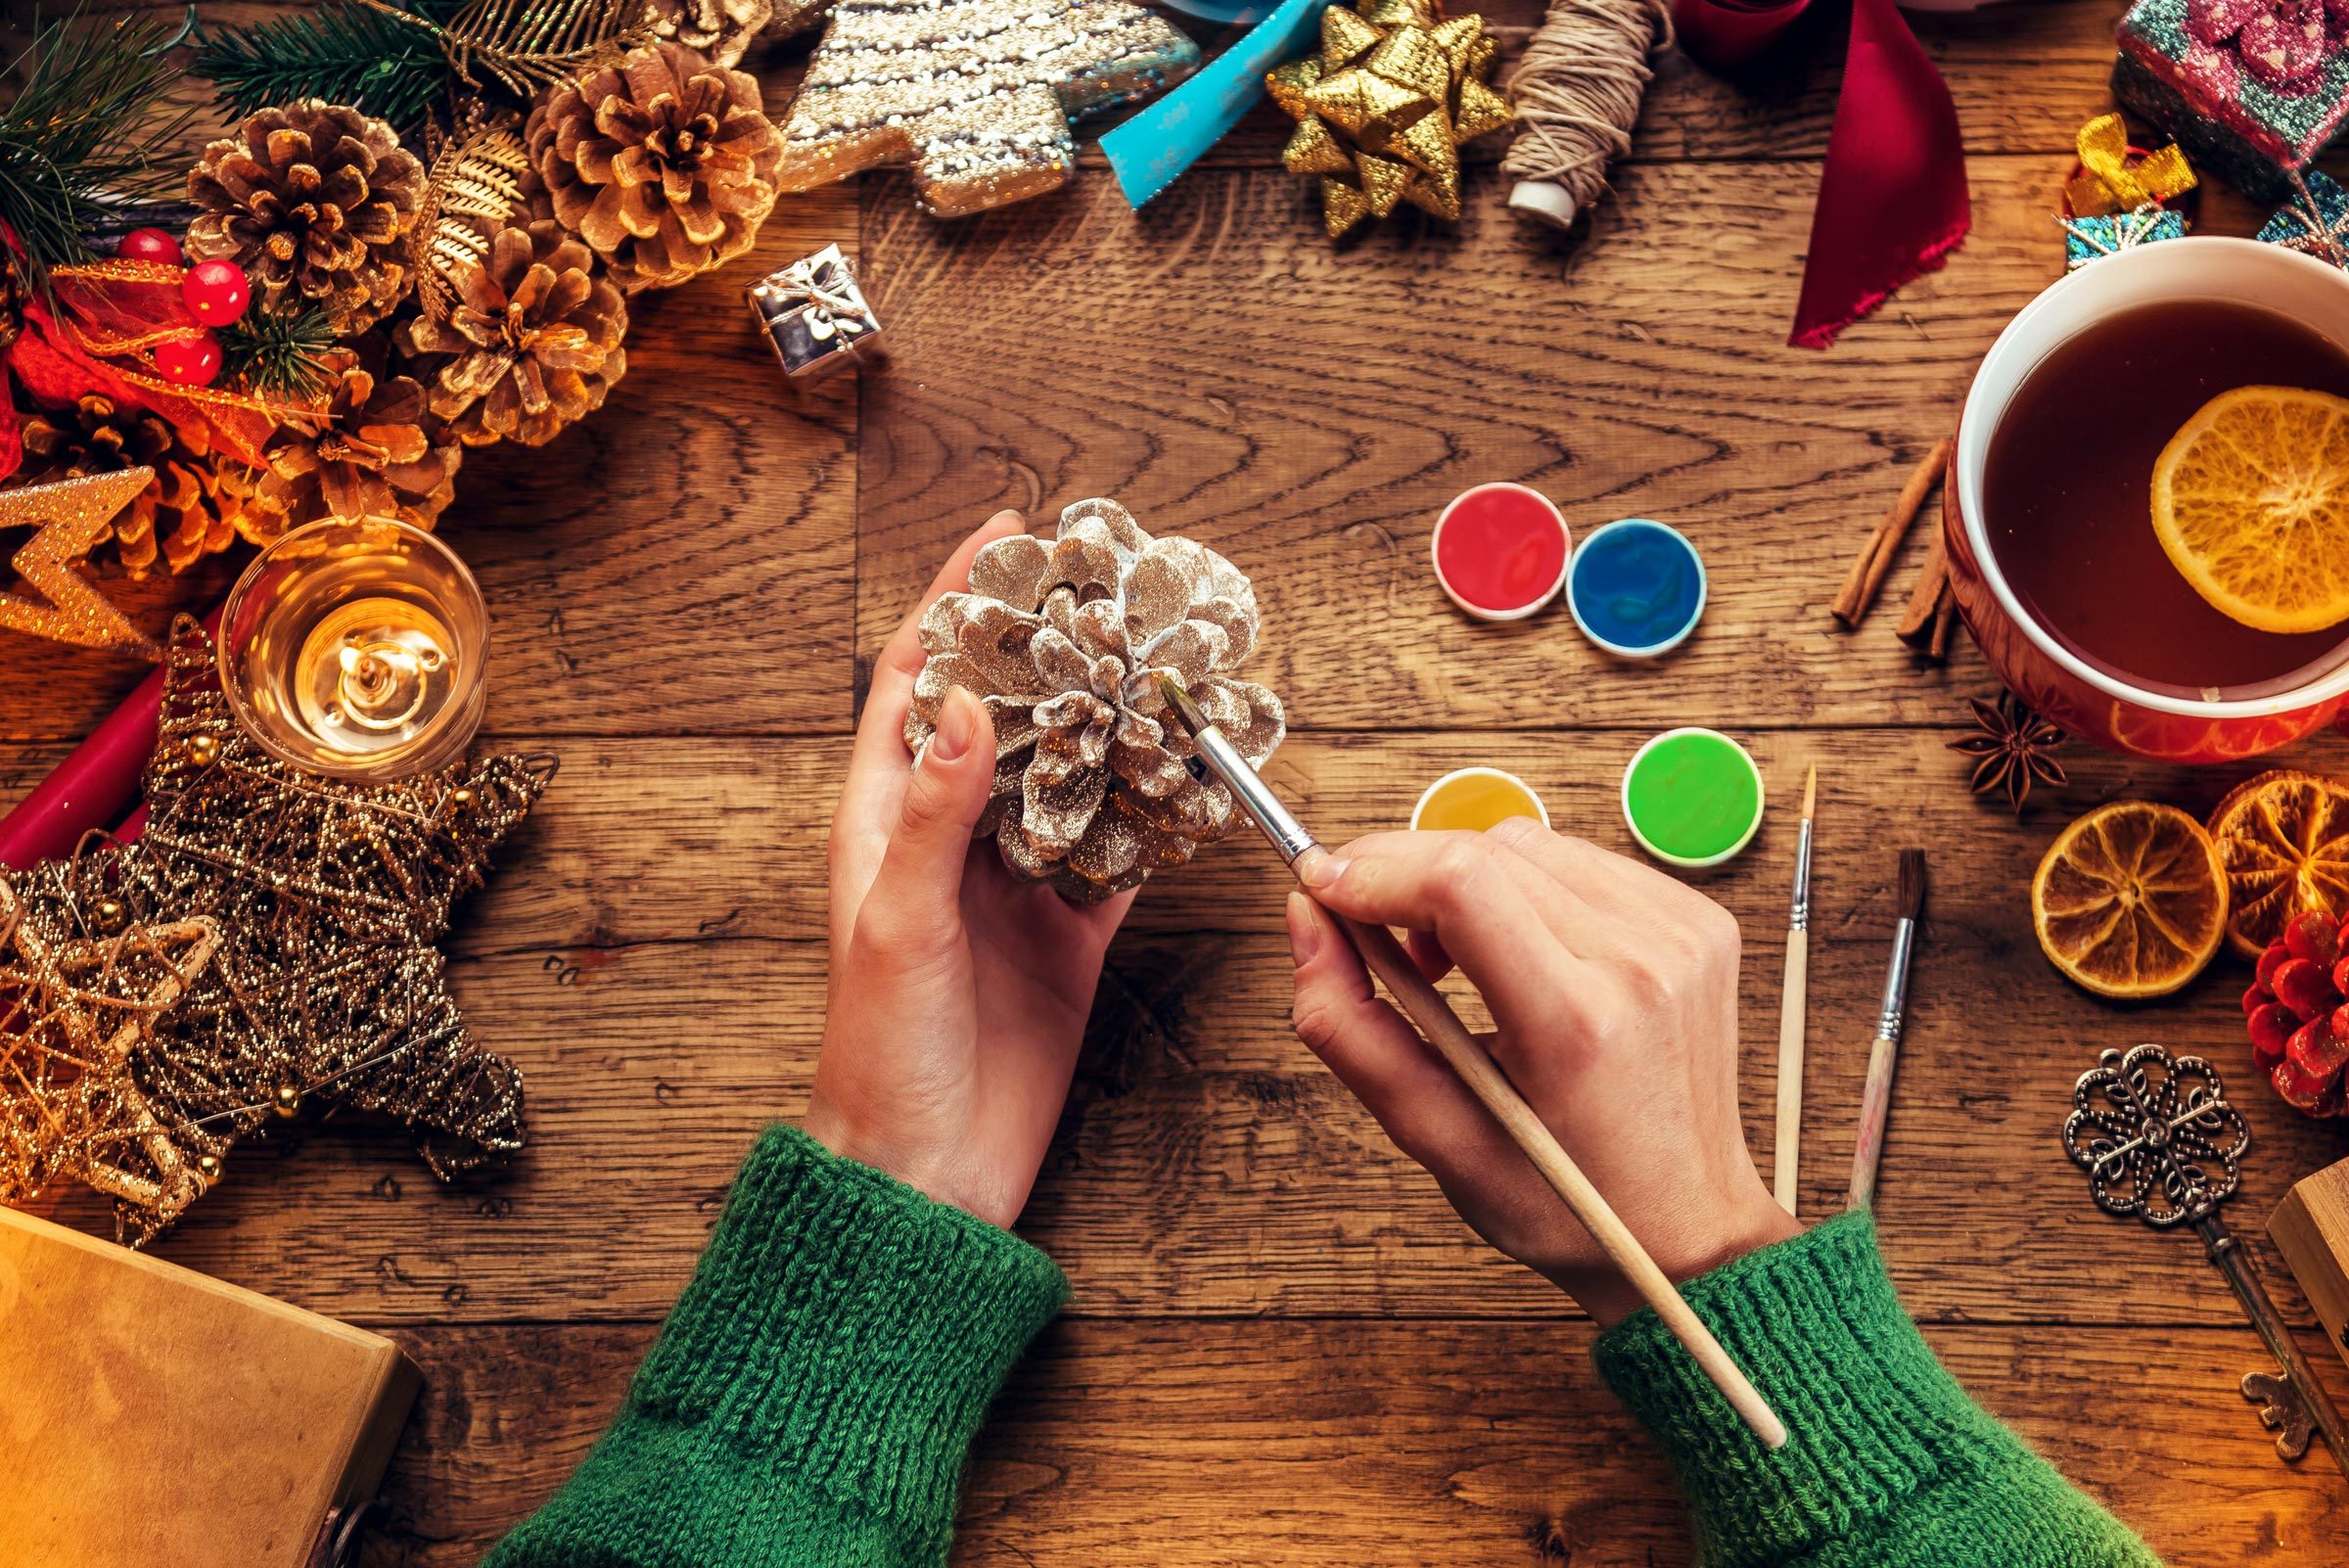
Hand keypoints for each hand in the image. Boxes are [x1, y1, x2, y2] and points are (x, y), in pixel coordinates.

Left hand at [806, 511, 1134, 1228]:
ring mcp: (1014, 885)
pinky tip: (1189, 780)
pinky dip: (1153, 819)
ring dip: (1111, 723)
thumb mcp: (897, 924)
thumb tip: (964, 703)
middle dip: (1051, 644)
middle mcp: (950, 840)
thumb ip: (932, 817)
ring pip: (1071, 776)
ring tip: (1161, 660)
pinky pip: (1119, 859)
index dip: (955, 603)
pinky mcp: (1069, 937)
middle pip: (1006, 711)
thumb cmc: (882, 1054)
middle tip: (1110, 583)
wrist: (925, 1175)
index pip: (914, 680)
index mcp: (883, 821)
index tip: (1008, 534)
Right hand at [1285, 820, 1799, 1325]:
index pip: (1460, 882)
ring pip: (1528, 843)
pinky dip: (1523, 889)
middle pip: (1485, 849)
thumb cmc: (1567, 1203)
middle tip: (1373, 938)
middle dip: (1403, 875)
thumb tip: (1307, 926)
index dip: (1373, 870)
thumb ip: (1351, 1030)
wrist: (1687, 1230)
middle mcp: (1643, 961)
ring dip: (1464, 880)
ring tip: (1449, 962)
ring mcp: (1681, 933)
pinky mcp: (1699, 921)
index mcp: (1579, 1023)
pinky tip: (1514, 954)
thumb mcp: (1435, 1140)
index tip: (1323, 889)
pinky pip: (1579, 861)